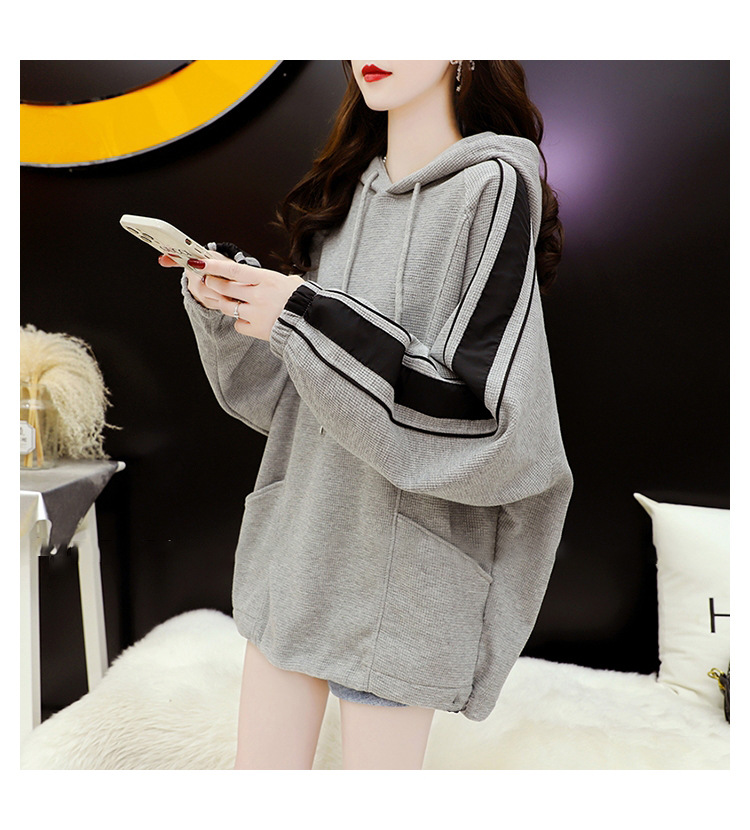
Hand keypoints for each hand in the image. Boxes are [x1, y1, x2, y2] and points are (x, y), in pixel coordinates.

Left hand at [160, 254, 305, 340]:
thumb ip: (271, 279)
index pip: (233, 269)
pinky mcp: (257, 329)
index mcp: (267, 279)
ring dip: (226, 303)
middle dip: (213, 283)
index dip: (214, 266)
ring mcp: (256, 313)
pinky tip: (249, 319)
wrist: (312, 323)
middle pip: (224, 288)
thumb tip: (260, 277)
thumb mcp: (290, 282)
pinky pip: (238, 324)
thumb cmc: (304, 300)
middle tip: (209, 281)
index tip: (199, 262)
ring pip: (228, 307)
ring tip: (234, 301)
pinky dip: (240, 322)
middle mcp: (258, 295)